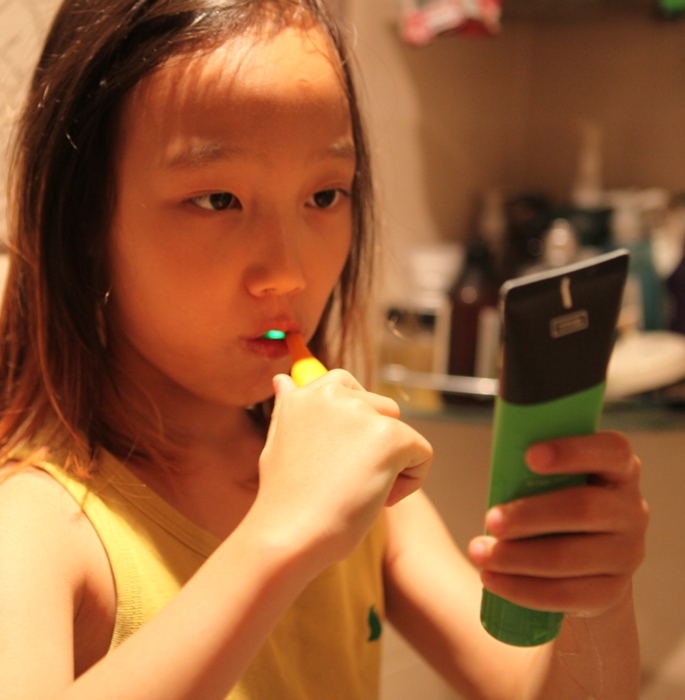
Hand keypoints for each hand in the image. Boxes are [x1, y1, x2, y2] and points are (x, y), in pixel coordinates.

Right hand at [251, 370, 432, 566]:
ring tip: (361, 493)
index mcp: (304, 394)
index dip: (354, 426)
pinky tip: (380, 501)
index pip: (347, 387)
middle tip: (348, 482)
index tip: (341, 458)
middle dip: (375, 444)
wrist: (289, 535)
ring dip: (393, 462)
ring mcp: (361, 412)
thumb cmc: (284, 502)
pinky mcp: (389, 436)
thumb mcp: (278, 444)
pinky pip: (422, 453)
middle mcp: (332, 393)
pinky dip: (410, 481)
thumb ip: (290, 410)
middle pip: (382, 409)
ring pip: (401, 431)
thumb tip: (284, 380)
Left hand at [467, 431, 647, 616]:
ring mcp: (626, 553)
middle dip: (529, 515)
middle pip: (584, 509)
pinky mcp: (611, 592)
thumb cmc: (554, 502)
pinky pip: (564, 594)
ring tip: (478, 553)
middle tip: (490, 520)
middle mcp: (631, 510)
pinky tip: (491, 579)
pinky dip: (521, 588)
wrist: (584, 564)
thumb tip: (498, 468)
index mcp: (619, 468)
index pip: (612, 451)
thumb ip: (534, 470)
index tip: (529, 456)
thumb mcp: (552, 479)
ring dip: (515, 557)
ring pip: (568, 557)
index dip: (573, 451)